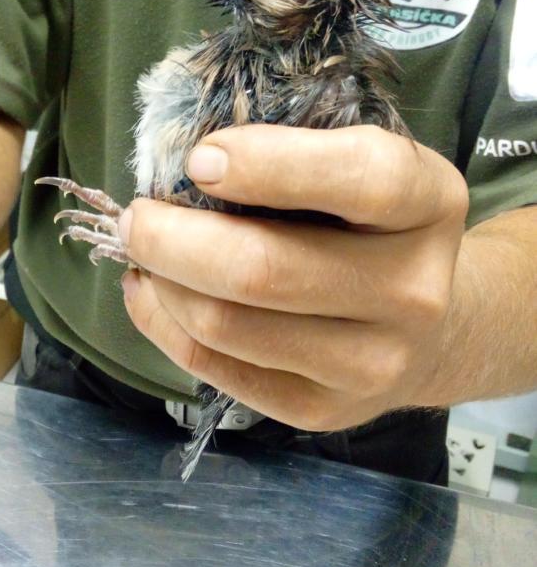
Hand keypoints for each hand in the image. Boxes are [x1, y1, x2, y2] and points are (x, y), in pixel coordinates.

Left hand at [119, 124, 469, 430]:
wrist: (427, 329)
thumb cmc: (368, 226)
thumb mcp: (358, 166)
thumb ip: (291, 156)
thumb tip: (184, 172)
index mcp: (428, 204)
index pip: (357, 179)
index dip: (266, 164)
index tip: (198, 159)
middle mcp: (413, 291)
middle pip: (262, 270)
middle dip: (171, 238)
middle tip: (138, 218)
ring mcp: (372, 364)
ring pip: (226, 325)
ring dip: (162, 283)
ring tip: (146, 254)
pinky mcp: (322, 410)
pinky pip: (213, 367)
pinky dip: (163, 323)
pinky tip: (154, 293)